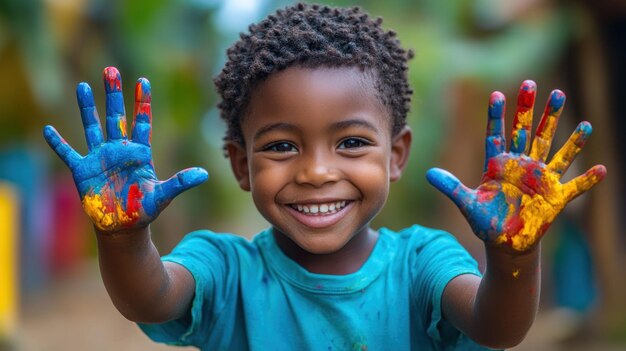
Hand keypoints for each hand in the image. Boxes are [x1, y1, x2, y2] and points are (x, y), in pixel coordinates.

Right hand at [44, 67, 207, 232]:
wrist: (124, 226)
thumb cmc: (145, 209)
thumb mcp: (163, 195)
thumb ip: (180, 182)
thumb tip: (204, 174)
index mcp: (139, 153)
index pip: (141, 122)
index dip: (142, 102)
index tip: (143, 81)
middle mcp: (119, 150)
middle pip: (116, 117)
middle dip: (113, 94)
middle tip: (110, 70)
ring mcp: (100, 158)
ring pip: (92, 127)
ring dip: (87, 108)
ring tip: (82, 85)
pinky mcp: (83, 171)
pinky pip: (68, 153)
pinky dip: (58, 143)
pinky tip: (48, 129)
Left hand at [426, 81, 605, 251]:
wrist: (506, 243)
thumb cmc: (486, 222)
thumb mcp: (467, 204)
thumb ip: (451, 187)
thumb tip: (426, 173)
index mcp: (498, 165)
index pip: (496, 135)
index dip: (496, 116)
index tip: (496, 93)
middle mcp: (521, 166)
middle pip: (527, 133)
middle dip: (531, 110)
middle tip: (532, 84)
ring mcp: (541, 180)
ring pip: (554, 151)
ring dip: (565, 134)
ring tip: (577, 115)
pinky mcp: (555, 198)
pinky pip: (575, 187)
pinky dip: (588, 180)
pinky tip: (602, 169)